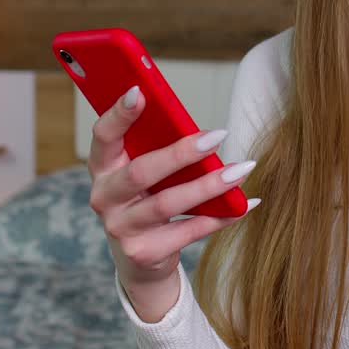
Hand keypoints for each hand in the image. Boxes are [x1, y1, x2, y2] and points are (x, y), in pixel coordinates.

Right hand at [87, 85, 259, 321]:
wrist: (141, 258)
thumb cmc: (148, 197)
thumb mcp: (144, 171)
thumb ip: (158, 148)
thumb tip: (201, 128)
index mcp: (103, 168)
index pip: (103, 137)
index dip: (118, 114)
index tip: (139, 90)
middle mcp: (105, 198)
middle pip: (142, 172)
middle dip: (181, 153)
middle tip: (217, 135)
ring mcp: (122, 229)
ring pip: (168, 204)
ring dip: (209, 185)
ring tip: (241, 169)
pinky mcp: (144, 253)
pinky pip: (189, 232)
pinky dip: (222, 216)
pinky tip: (246, 203)